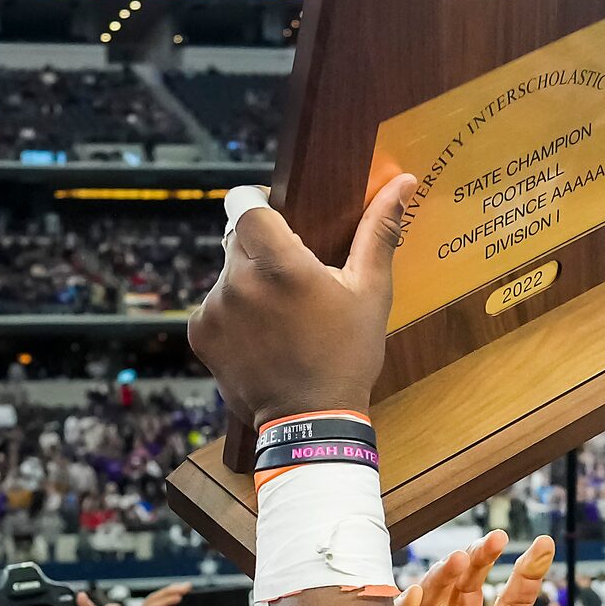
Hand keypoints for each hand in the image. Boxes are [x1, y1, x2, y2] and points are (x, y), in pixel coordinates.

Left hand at [188, 175, 410, 451]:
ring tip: (280, 320)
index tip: (277, 223)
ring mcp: (215, 307)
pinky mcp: (201, 332)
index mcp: (280, 263)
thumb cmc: (347, 356)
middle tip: (292, 285)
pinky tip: (261, 338)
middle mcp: (238, 279)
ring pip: (227, 272)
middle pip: (237, 237)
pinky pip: (214, 304)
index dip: (259, 207)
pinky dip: (233, 314)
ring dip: (247, 284)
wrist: (311, 422)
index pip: (244, 203)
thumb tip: (403, 182)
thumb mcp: (370, 293)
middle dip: (262, 250)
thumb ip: (380, 232)